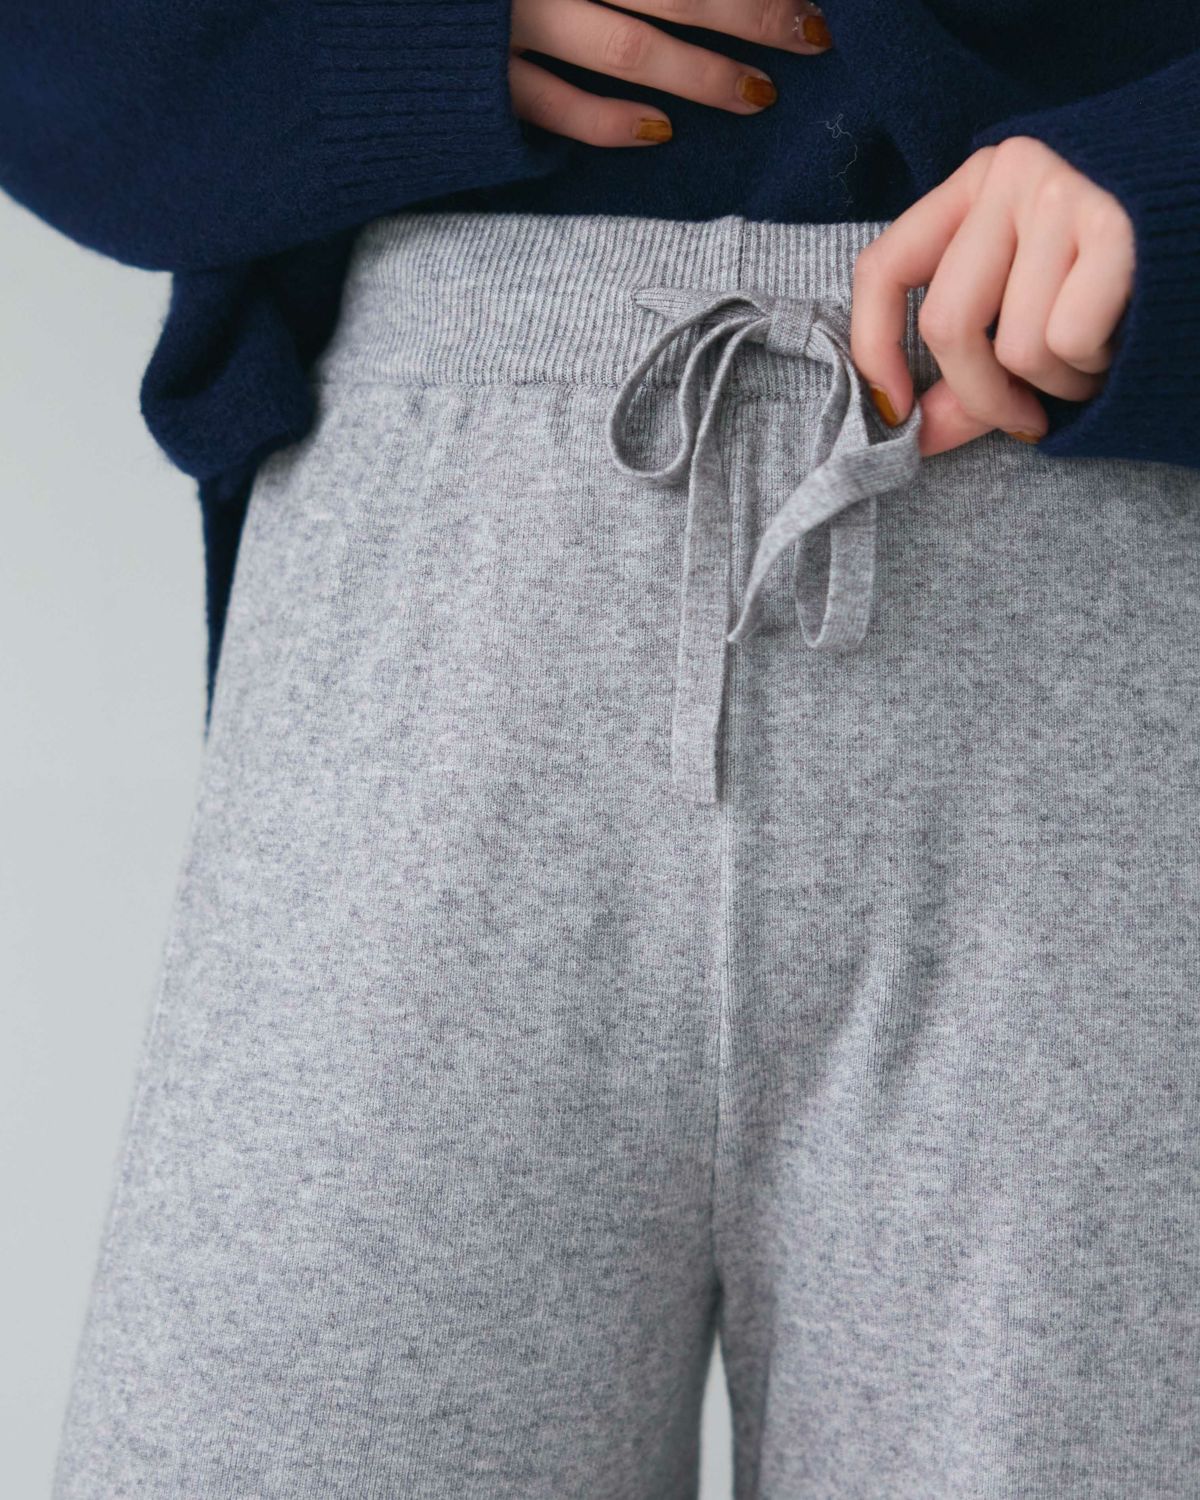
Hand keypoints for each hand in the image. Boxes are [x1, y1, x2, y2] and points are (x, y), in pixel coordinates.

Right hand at [509, 0, 832, 145]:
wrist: (354, 22)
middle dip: (750, 12)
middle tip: (813, 36)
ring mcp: (507, 21)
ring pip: (624, 46)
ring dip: (699, 74)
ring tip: (756, 94)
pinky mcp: (478, 80)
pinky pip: (556, 107)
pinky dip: (610, 122)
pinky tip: (659, 134)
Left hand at [850, 136, 1135, 455]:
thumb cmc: (1117, 270)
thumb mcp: (1029, 299)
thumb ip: (970, 365)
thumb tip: (912, 434)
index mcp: (975, 184)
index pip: (883, 268)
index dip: (874, 351)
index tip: (895, 412)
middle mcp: (1011, 174)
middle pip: (948, 324)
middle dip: (982, 397)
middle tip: (1025, 420)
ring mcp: (1064, 191)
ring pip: (1018, 346)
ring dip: (1060, 383)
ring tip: (1096, 354)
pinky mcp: (1119, 225)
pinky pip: (1072, 340)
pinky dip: (1098, 364)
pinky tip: (1125, 336)